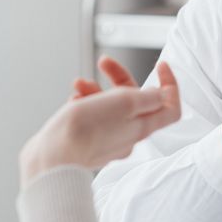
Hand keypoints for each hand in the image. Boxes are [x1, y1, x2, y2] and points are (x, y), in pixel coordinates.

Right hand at [20, 56, 179, 185]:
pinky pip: (93, 119)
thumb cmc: (83, 130)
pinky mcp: (89, 144)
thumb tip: (163, 95)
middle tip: (104, 63)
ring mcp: (108, 141)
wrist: (52, 158)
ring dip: (97, 90)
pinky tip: (73, 100)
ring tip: (79, 84)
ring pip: (111, 108)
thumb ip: (148, 98)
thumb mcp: (123, 102)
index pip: (170, 107)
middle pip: (136, 102)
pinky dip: (86, 105)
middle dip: (120, 78)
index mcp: (141, 127)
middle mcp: (128, 136)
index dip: (169, 84)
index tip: (159, 66)